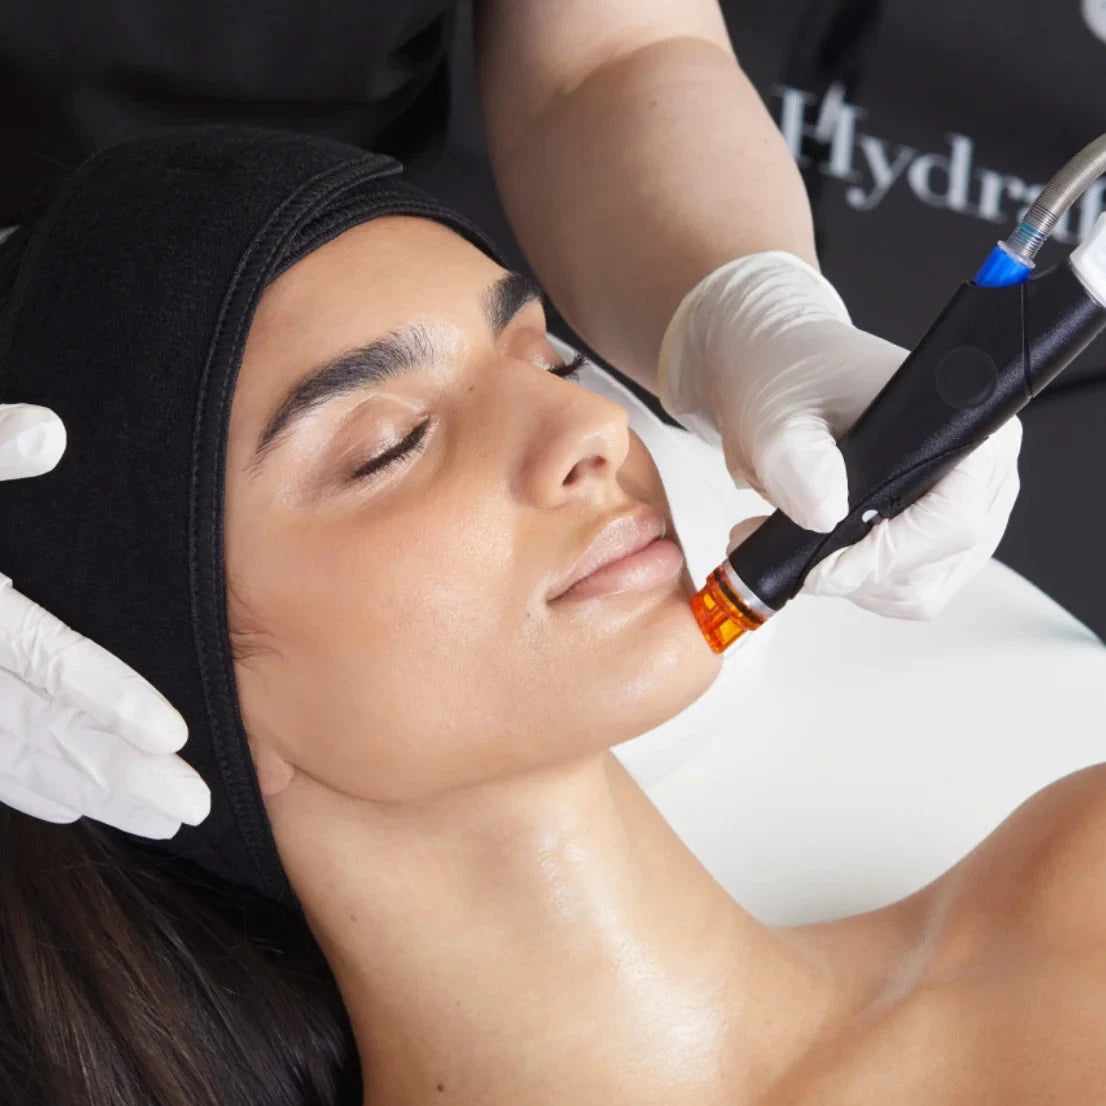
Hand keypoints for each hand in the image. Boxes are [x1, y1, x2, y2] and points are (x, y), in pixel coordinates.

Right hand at [0, 403, 208, 837]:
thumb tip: (49, 431)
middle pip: (44, 731)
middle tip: (193, 808)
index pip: (46, 659)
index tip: (171, 736)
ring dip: (90, 794)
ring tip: (160, 822)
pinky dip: (24, 788)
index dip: (109, 699)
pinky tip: (68, 808)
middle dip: (120, 775)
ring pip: (17, 760)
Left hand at [658, 251, 1021, 618]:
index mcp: (965, 427)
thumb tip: (825, 513)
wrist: (780, 383)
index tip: (821, 567)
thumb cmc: (793, 382)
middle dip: (852, 569)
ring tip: (789, 537)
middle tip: (781, 541)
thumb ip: (797, 460)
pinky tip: (816, 548)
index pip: (953, 519)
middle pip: (936, 564)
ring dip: (846, 579)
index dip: (886, 554)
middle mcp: (981, 475)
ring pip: (917, 589)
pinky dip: (851, 582)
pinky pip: (901, 591)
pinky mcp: (932, 544)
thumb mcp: (777, 415)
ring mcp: (963, 514)